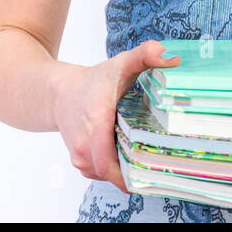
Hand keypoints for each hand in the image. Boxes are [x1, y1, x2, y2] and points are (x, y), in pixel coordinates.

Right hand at [51, 40, 179, 193]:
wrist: (59, 93)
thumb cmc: (94, 80)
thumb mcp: (122, 63)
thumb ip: (145, 55)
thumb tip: (172, 57)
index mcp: (96, 123)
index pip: (108, 162)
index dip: (131, 173)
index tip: (155, 173)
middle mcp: (85, 144)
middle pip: (112, 173)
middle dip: (136, 174)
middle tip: (163, 168)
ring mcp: (80, 156)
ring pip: (107, 176)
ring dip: (127, 172)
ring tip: (150, 162)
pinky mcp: (81, 161)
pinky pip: (101, 174)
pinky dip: (116, 171)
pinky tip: (132, 160)